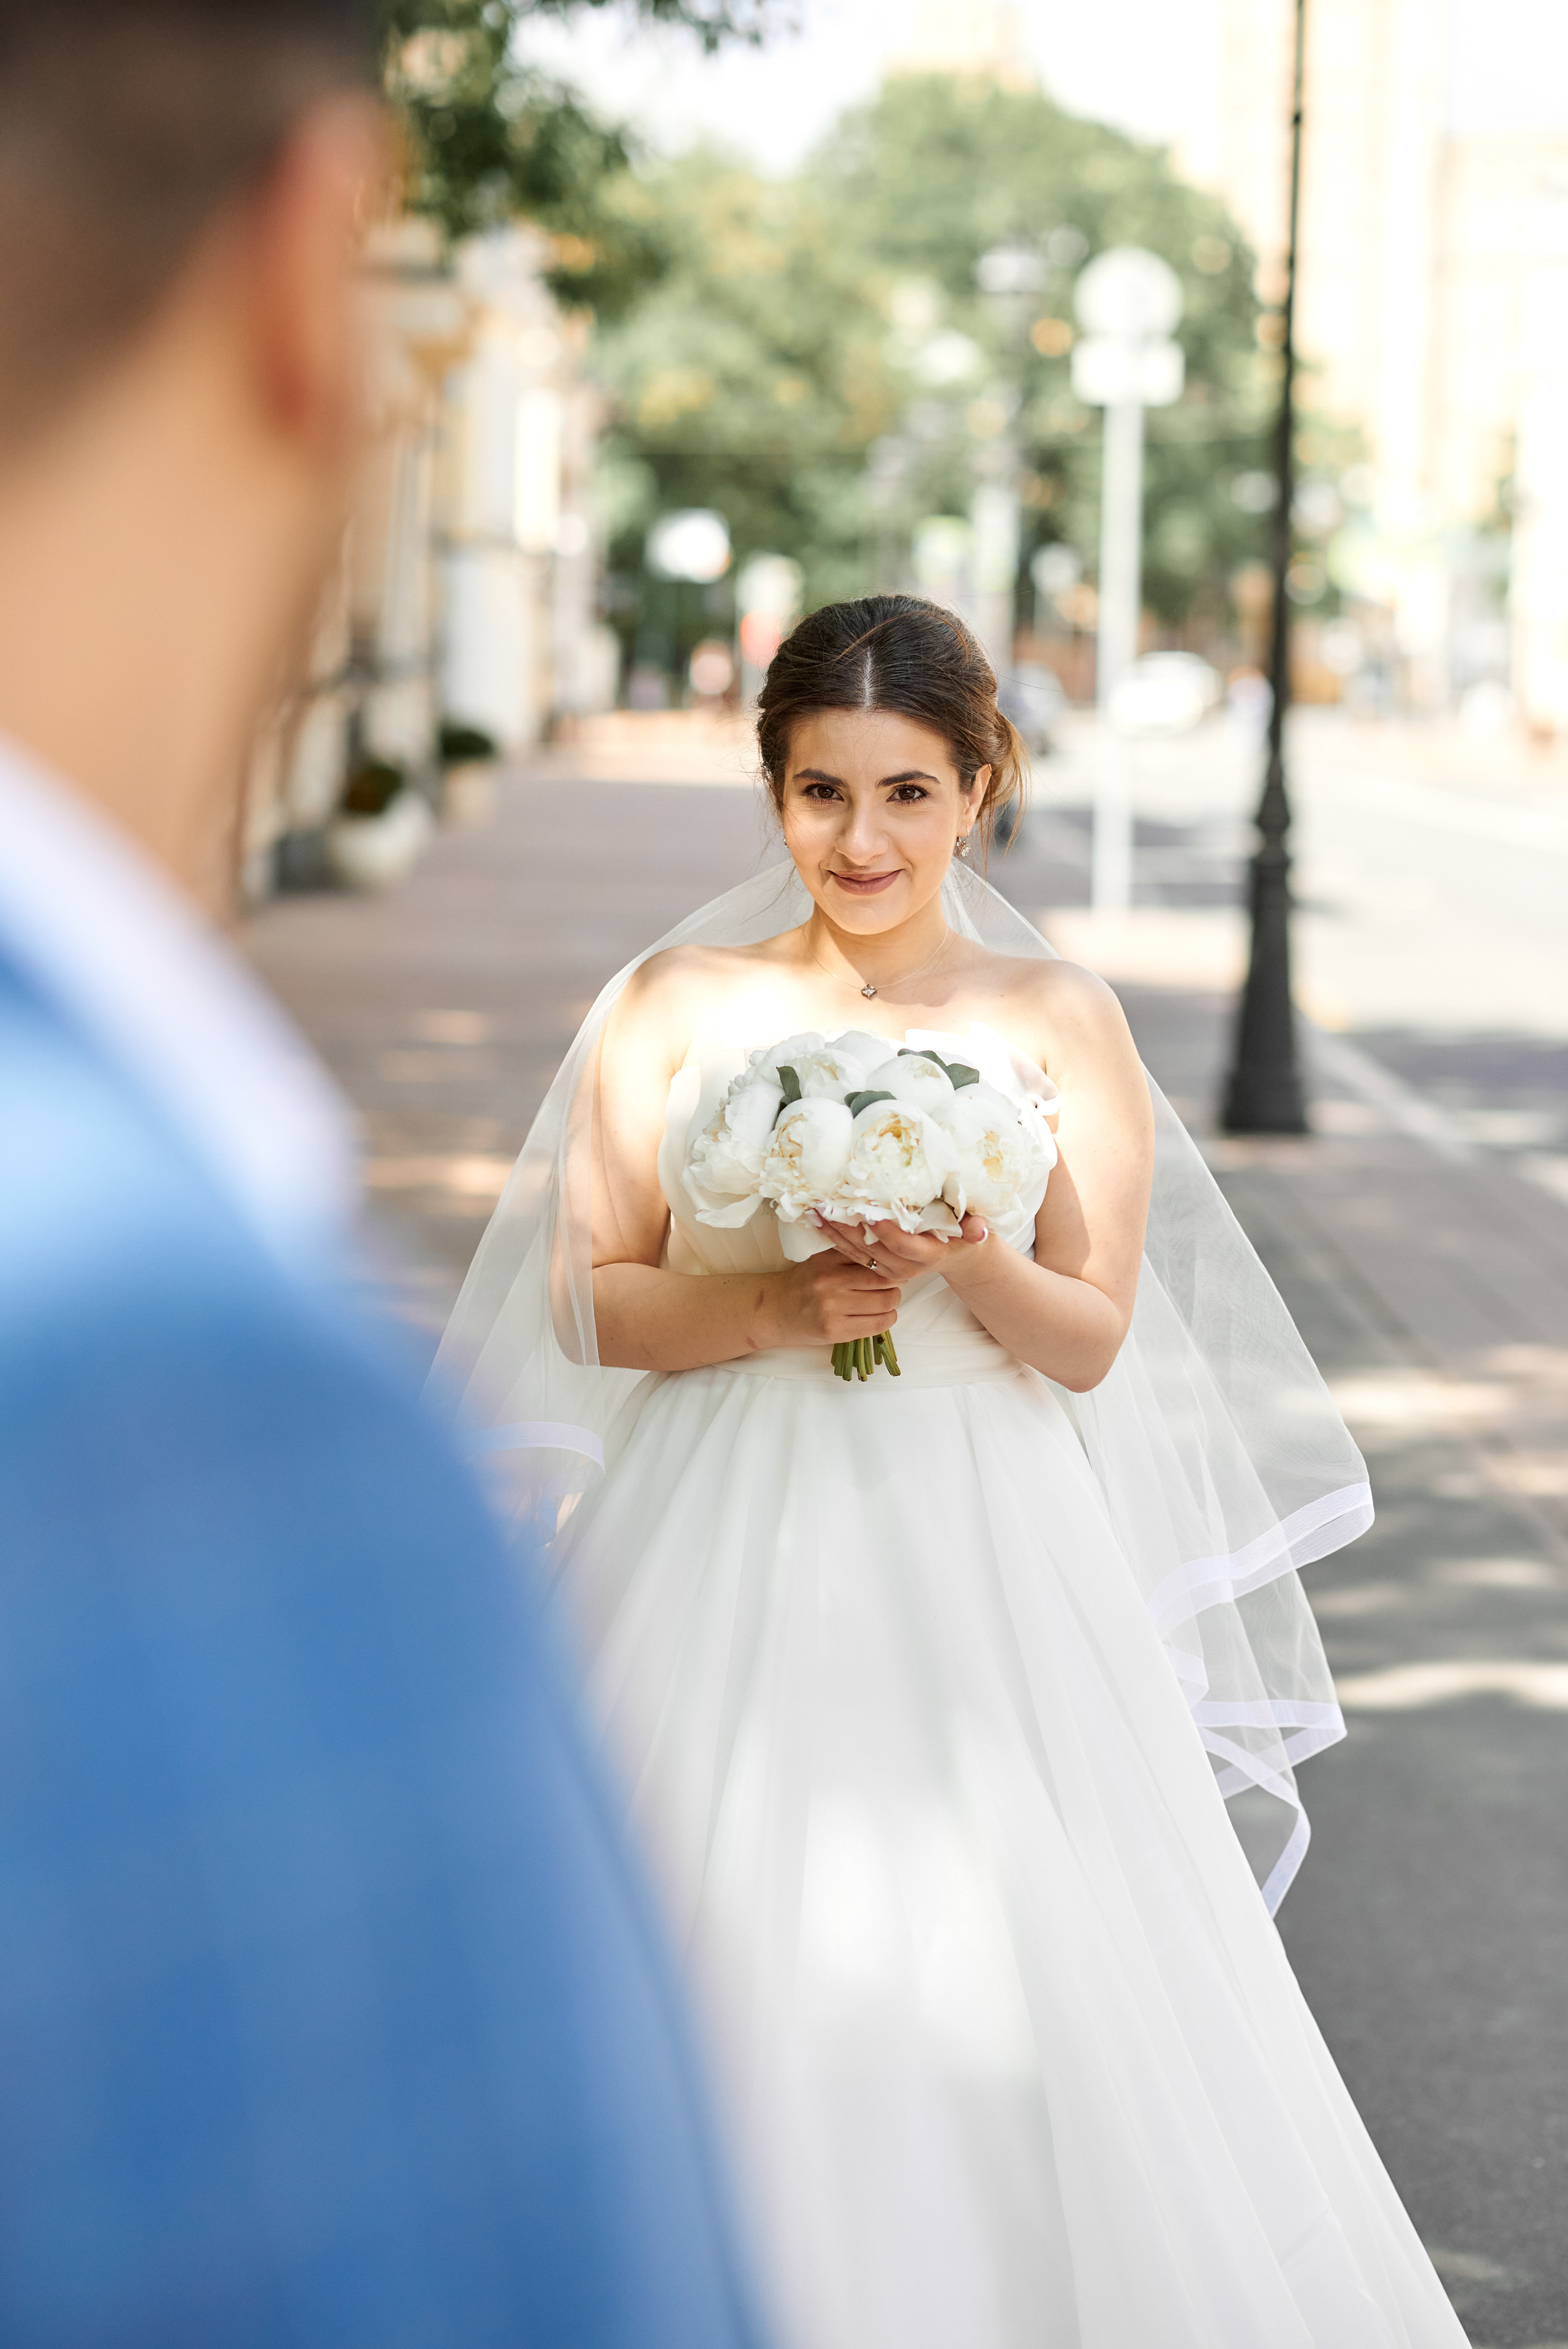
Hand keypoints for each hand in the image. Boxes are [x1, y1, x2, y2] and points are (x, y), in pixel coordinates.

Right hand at [772, 1248, 903, 1346]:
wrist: (775, 1310)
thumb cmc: (804, 1283)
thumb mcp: (822, 1260)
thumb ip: (850, 1254)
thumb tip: (891, 1254)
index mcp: (828, 1259)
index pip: (874, 1257)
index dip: (890, 1263)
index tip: (893, 1267)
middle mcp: (830, 1282)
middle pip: (884, 1280)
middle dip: (895, 1283)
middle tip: (893, 1285)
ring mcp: (832, 1308)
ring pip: (885, 1303)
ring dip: (892, 1302)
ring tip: (886, 1300)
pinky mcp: (835, 1331)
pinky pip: (877, 1325)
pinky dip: (887, 1320)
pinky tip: (881, 1315)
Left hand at [810, 1210, 990, 1286]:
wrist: (955, 1255)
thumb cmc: (962, 1234)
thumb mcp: (973, 1229)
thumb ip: (975, 1228)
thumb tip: (979, 1231)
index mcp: (927, 1255)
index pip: (903, 1245)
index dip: (886, 1231)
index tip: (869, 1213)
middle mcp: (905, 1267)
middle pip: (873, 1248)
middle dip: (849, 1228)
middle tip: (830, 1206)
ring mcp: (888, 1269)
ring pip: (857, 1252)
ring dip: (835, 1231)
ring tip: (815, 1210)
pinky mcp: (875, 1266)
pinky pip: (850, 1253)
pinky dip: (833, 1236)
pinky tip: (817, 1219)